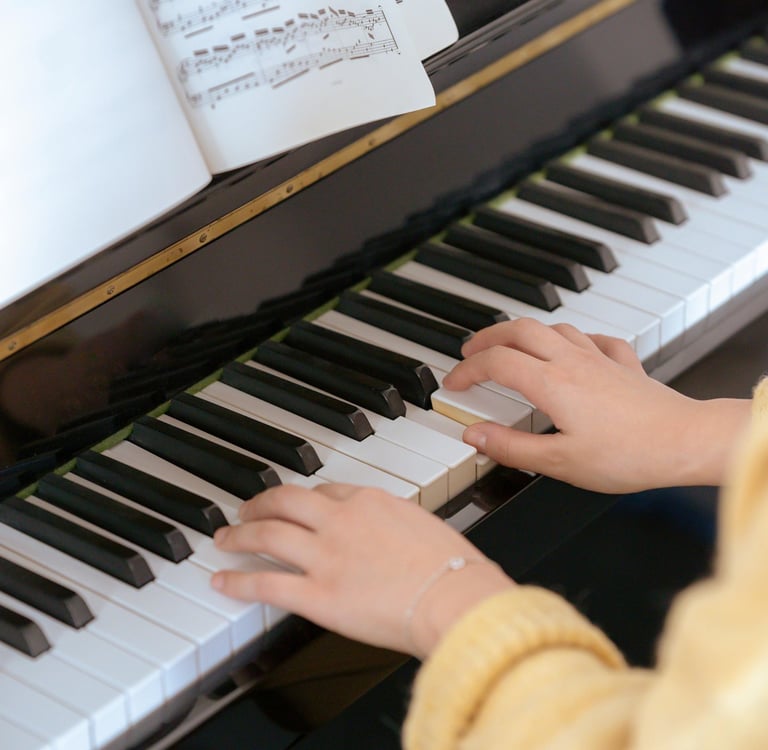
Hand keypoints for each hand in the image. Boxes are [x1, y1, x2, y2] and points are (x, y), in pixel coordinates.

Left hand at [211, 483, 512, 657]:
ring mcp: (325, 555)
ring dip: (240, 534)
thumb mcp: (423, 525)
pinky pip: (267, 582)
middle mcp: (341, 520)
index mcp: (369, 500)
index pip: (324, 490)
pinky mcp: (318, 594)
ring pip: (267, 534)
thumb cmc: (452, 567)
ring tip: (225, 538)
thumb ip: (394, 523)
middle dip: (259, 504)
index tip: (293, 504)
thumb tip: (388, 533)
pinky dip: (239, 579)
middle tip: (244, 509)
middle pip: (285, 501)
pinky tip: (222, 580)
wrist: (455, 597)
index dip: (302, 498)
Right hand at [442, 319, 749, 491]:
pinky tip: (573, 347)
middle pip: (518, 330)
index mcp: (551, 383)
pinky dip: (572, 338)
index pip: (496, 363)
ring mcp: (599, 358)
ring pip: (552, 326)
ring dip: (523, 332)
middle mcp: (571, 361)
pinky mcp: (623, 364)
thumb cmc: (629, 455)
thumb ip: (511, 448)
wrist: (685, 442)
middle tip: (469, 350)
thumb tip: (474, 436)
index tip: (453, 384)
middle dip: (487, 336)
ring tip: (509, 345)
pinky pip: (593, 338)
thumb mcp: (559, 462)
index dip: (467, 370)